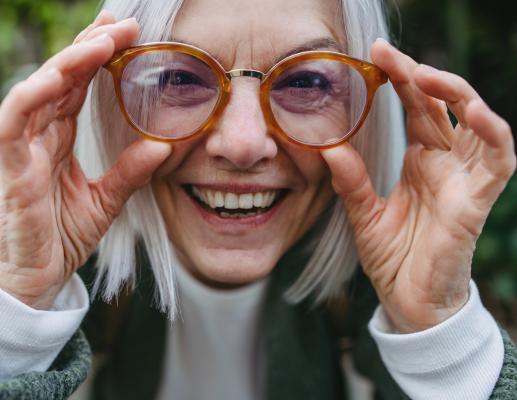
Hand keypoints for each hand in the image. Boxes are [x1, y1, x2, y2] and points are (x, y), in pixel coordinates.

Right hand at [0, 11, 171, 309]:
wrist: (40, 277)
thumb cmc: (64, 234)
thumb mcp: (107, 199)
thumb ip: (130, 172)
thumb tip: (163, 146)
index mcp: (59, 139)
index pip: (77, 87)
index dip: (96, 57)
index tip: (125, 32)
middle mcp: (39, 137)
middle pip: (60, 80)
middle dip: (88, 49)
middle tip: (120, 25)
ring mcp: (22, 152)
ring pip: (36, 93)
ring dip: (65, 64)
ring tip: (97, 43)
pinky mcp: (12, 173)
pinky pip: (11, 128)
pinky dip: (28, 100)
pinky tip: (55, 79)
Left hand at [320, 39, 515, 332]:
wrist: (408, 303)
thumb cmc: (392, 258)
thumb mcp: (363, 215)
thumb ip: (350, 182)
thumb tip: (328, 147)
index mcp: (420, 161)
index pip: (416, 109)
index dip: (401, 80)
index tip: (376, 54)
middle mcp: (446, 164)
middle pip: (442, 107)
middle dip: (420, 76)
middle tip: (389, 54)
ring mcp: (464, 180)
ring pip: (478, 124)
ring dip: (459, 94)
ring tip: (427, 74)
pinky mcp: (477, 203)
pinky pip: (498, 162)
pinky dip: (493, 135)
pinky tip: (473, 113)